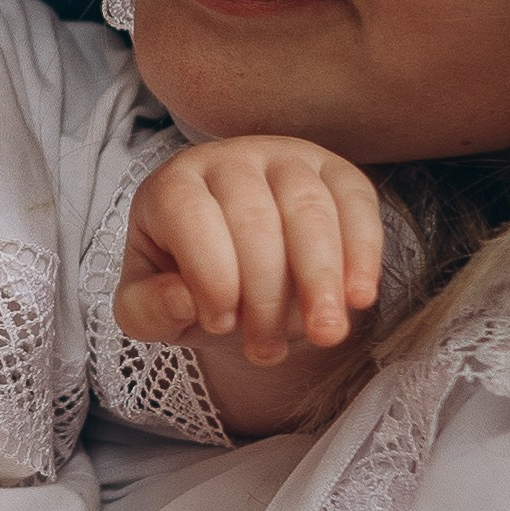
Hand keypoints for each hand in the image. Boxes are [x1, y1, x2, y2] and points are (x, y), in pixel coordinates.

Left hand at [114, 138, 383, 405]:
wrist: (240, 271)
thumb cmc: (188, 286)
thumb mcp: (147, 309)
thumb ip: (147, 310)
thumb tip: (184, 300)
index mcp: (173, 186)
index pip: (189, 214)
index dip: (209, 273)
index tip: (220, 324)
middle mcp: (230, 159)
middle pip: (255, 218)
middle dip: (265, 294)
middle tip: (266, 351)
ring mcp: (288, 159)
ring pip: (310, 210)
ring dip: (319, 279)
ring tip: (324, 335)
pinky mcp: (338, 172)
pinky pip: (356, 204)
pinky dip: (362, 254)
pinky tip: (359, 299)